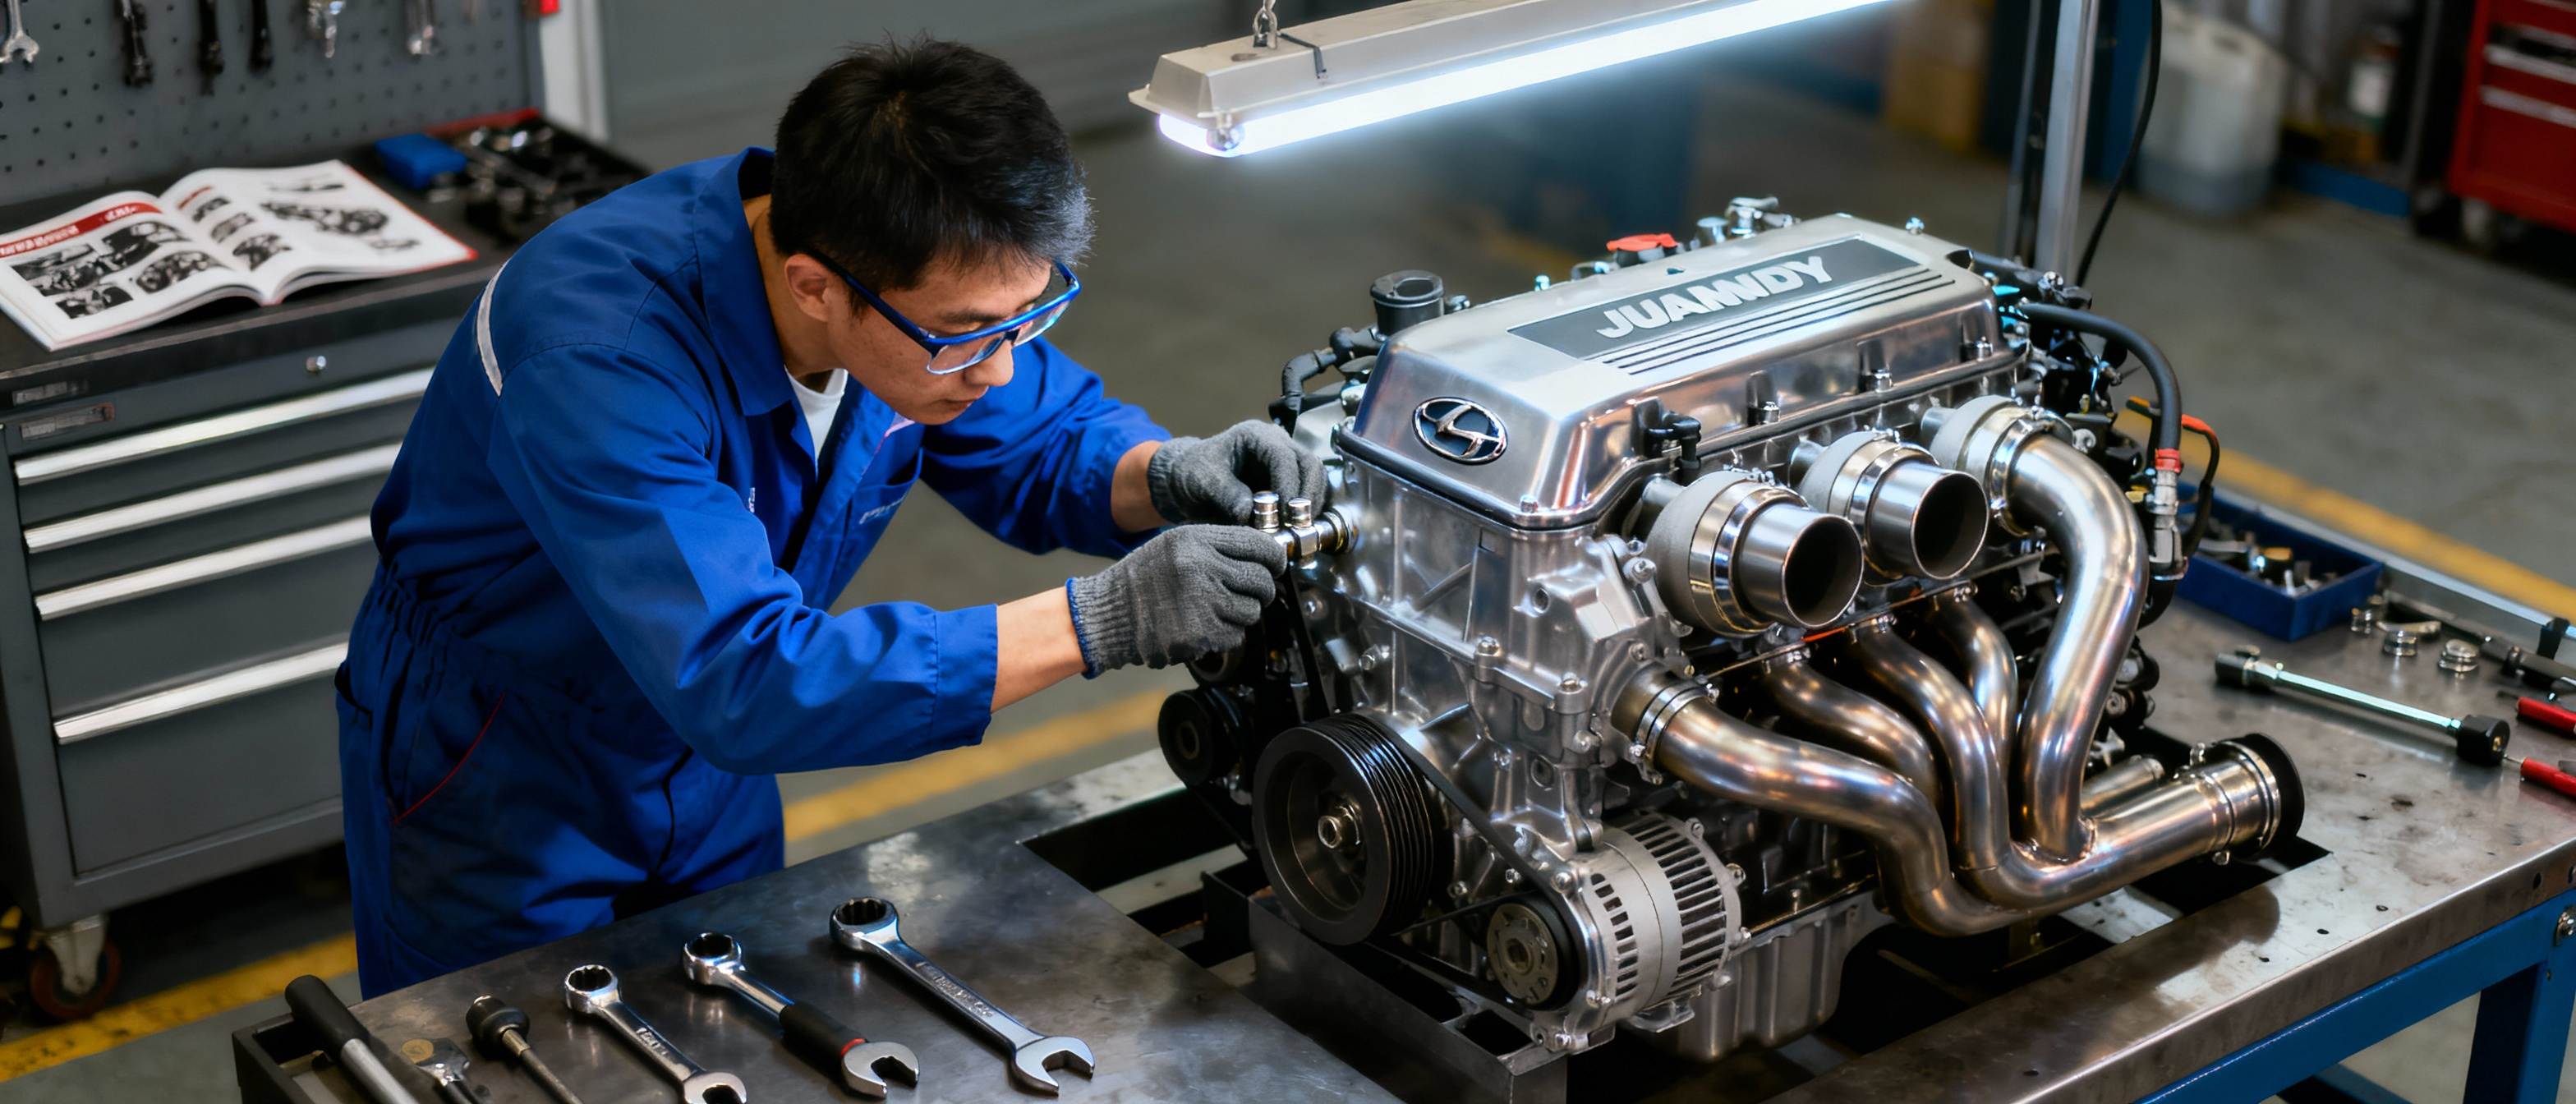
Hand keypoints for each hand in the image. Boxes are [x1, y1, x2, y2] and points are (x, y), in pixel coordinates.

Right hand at [1068, 526, 1285, 671]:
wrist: (1108, 615)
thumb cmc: (1144, 580)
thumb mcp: (1175, 545)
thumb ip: (1216, 547)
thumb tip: (1264, 557)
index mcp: (1196, 540)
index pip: (1258, 545)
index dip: (1274, 559)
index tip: (1274, 567)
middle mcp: (1200, 567)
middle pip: (1261, 581)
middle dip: (1260, 591)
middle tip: (1247, 595)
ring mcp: (1200, 602)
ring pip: (1251, 612)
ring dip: (1239, 615)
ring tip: (1212, 610)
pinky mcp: (1199, 634)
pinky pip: (1235, 636)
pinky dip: (1224, 636)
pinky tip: (1201, 627)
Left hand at [1147, 420, 1327, 524]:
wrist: (1188, 480)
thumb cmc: (1193, 473)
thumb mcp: (1203, 482)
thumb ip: (1228, 496)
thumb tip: (1251, 514)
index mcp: (1255, 436)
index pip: (1284, 457)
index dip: (1289, 486)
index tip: (1286, 514)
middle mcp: (1276, 444)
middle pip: (1309, 465)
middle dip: (1308, 496)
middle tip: (1299, 525)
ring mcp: (1284, 462)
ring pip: (1314, 479)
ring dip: (1311, 506)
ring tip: (1299, 531)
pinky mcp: (1287, 481)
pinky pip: (1307, 494)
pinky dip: (1306, 512)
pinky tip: (1297, 530)